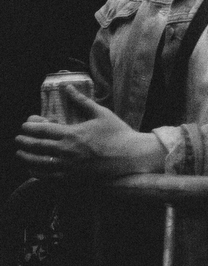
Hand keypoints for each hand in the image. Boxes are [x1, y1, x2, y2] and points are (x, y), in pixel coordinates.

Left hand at [15, 85, 164, 179]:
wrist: (131, 156)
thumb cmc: (117, 133)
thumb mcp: (101, 114)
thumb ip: (81, 101)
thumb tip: (67, 87)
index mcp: (72, 133)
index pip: (41, 130)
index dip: (29, 127)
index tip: (24, 125)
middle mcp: (66, 151)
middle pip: (35, 146)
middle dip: (23, 141)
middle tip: (18, 139)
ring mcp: (67, 166)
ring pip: (37, 163)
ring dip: (25, 157)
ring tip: (20, 153)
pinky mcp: (71, 178)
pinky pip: (46, 176)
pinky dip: (35, 172)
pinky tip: (32, 168)